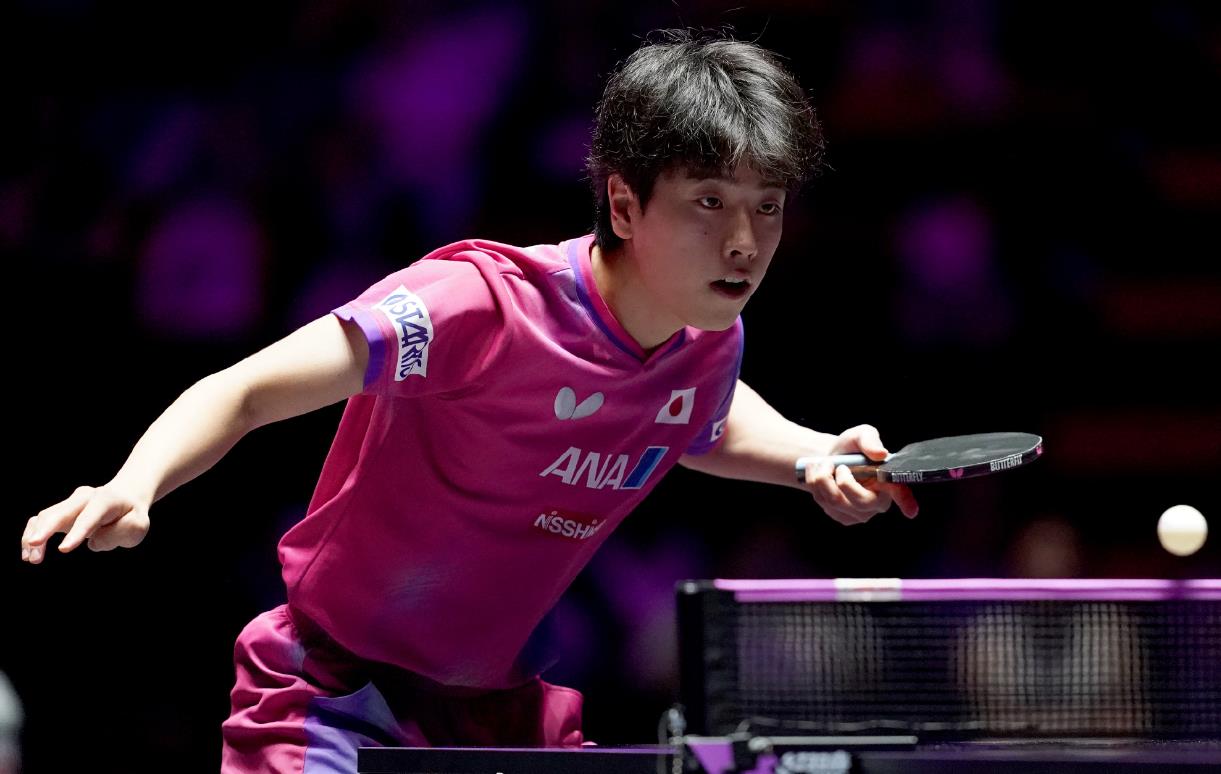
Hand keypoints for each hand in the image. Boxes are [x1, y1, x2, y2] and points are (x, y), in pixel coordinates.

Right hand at [22, 484, 150, 562]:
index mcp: (105, 500)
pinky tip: (29, 554)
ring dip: (35, 537)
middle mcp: (83, 497)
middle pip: (60, 512)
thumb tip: (92, 542)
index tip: (63, 550)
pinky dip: (31, 535)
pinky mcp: (59, 512)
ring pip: (45, 516)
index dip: (76, 533)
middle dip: (45, 529)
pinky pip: (39, 521)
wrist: (124, 499)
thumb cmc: (130, 516)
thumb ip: (119, 533)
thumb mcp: (137, 526)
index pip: (89, 517)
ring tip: (33, 560)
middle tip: (34, 547)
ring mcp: (69, 503)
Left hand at [800, 424, 919, 525]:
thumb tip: (879, 453)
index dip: (906, 501)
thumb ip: (870, 440)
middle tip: (837, 464)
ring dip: (822, 476)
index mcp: (889, 482)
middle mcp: (878, 502)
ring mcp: (859, 514)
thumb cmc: (852, 449)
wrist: (830, 460)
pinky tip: (820, 475)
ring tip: (825, 464)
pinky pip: (823, 501)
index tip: (911, 510)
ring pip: (835, 500)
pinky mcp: (841, 517)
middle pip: (859, 501)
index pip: (900, 493)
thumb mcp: (861, 435)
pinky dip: (815, 483)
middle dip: (842, 479)